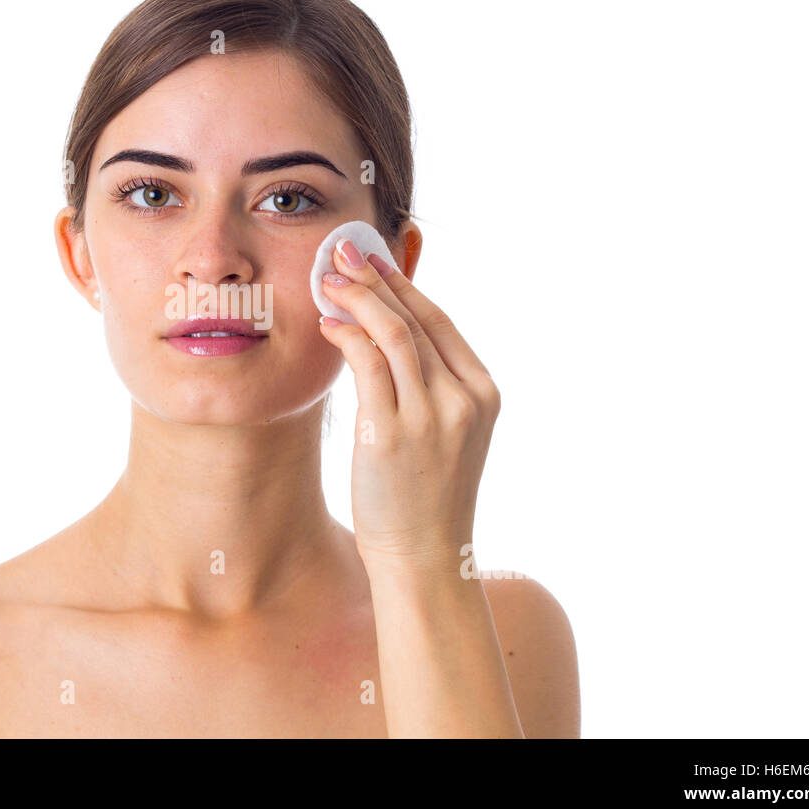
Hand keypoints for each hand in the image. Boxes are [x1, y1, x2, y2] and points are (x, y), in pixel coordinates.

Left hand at [317, 238, 500, 572]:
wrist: (424, 557)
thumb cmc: (424, 496)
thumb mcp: (443, 433)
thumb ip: (427, 384)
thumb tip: (387, 331)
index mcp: (482, 394)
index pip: (440, 322)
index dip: (404, 285)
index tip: (374, 259)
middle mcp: (462, 399)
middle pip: (415, 319)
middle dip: (376, 278)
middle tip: (343, 251)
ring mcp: (430, 415)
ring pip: (391, 333)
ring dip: (356, 297)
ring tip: (327, 277)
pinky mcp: (390, 433)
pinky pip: (367, 363)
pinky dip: (347, 334)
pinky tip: (328, 322)